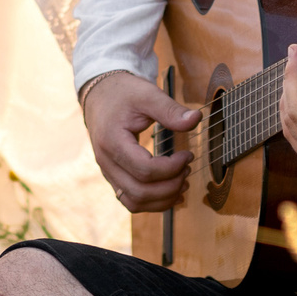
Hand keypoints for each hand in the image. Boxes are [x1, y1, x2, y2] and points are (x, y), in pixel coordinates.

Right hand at [83, 71, 200, 212]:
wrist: (100, 94)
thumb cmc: (123, 93)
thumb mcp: (147, 94)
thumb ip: (170, 109)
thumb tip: (196, 119)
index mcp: (112, 141)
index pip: (144, 170)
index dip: (172, 168)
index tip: (188, 155)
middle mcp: (106, 161)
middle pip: (140, 192)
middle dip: (170, 186)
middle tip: (188, 169)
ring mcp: (108, 172)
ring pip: (134, 202)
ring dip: (162, 199)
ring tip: (182, 182)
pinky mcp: (113, 176)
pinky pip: (130, 200)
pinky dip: (152, 202)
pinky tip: (170, 192)